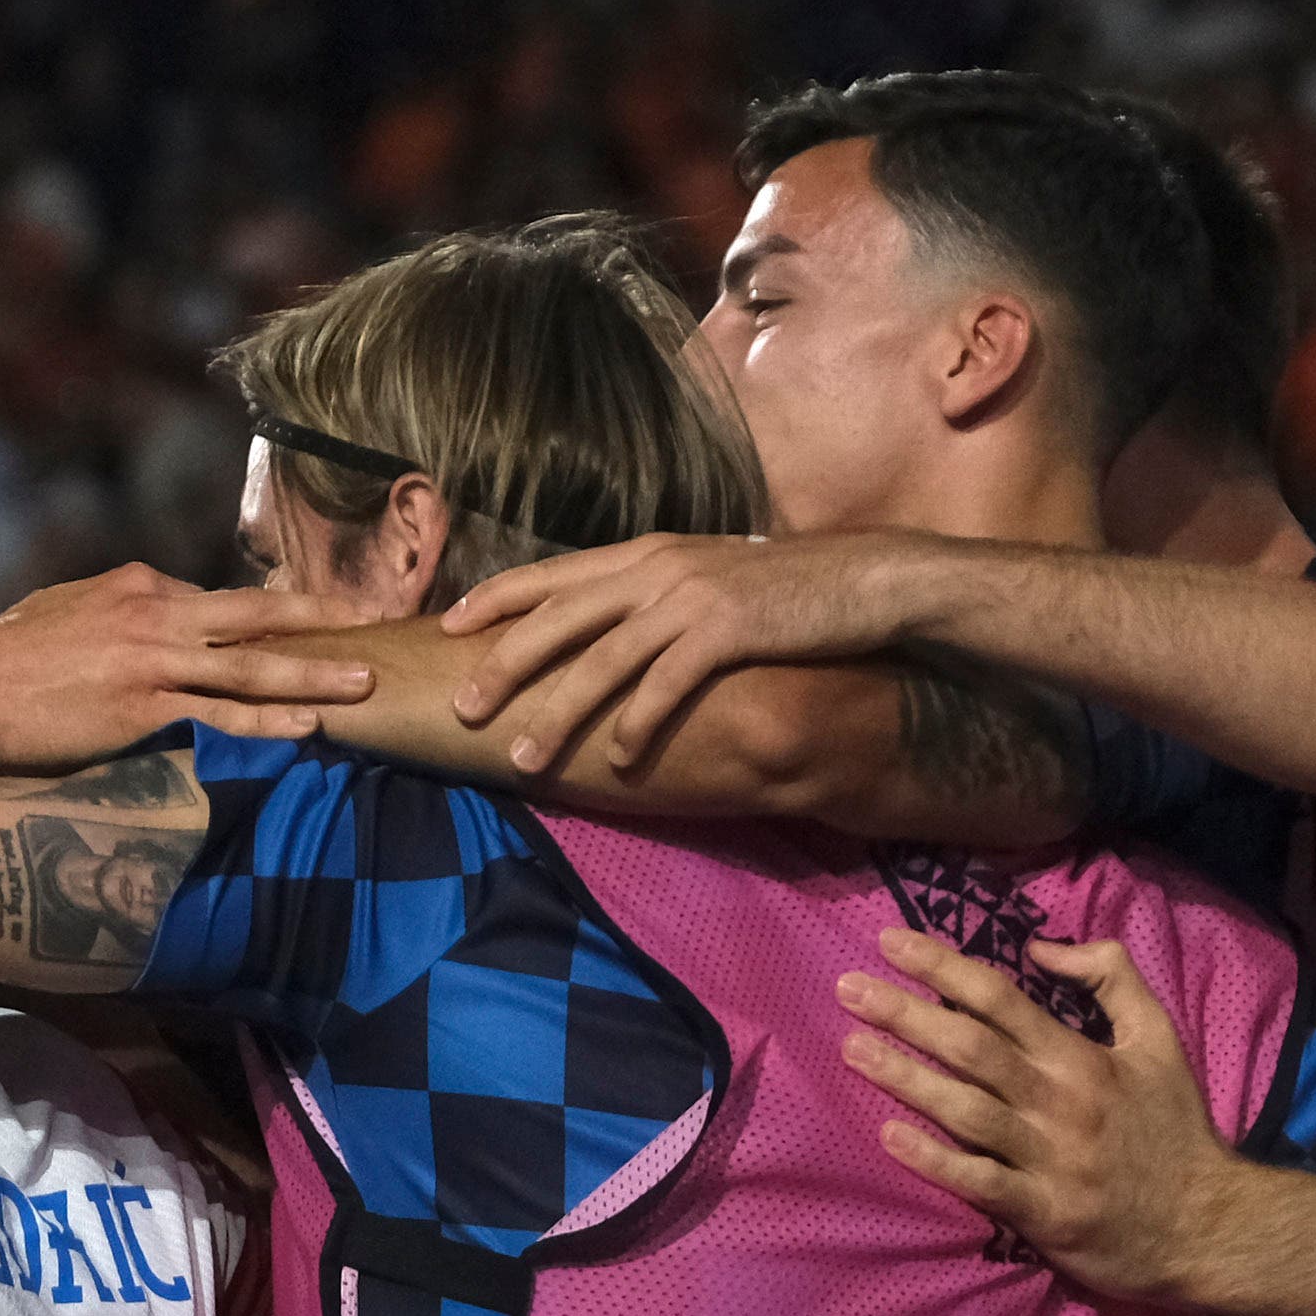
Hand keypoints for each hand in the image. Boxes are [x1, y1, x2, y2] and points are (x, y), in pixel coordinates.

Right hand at [0, 569, 371, 767]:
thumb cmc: (4, 658)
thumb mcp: (67, 612)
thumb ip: (117, 614)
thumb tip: (148, 622)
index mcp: (141, 586)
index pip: (222, 602)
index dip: (275, 618)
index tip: (320, 626)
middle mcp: (155, 613)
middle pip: (257, 615)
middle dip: (322, 620)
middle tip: (379, 623)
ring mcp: (151, 661)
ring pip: (250, 665)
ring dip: (313, 673)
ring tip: (364, 680)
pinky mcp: (140, 709)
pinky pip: (219, 716)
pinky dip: (266, 723)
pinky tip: (306, 729)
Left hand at [437, 532, 929, 774]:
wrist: (867, 578)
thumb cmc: (787, 586)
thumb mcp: (707, 576)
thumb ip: (655, 594)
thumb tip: (609, 623)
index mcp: (646, 553)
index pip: (552, 574)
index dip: (496, 598)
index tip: (448, 626)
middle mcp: (657, 568)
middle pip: (557, 617)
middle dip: (502, 664)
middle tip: (461, 708)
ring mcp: (690, 597)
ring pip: (600, 660)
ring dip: (556, 713)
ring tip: (522, 757)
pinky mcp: (728, 630)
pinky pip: (665, 685)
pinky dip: (637, 725)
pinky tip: (618, 762)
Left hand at [831, 926, 1250, 1306]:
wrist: (1211, 1224)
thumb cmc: (1175, 1129)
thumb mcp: (1161, 1039)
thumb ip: (1113, 979)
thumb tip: (1043, 947)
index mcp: (1081, 1058)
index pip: (1001, 1000)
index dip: (943, 967)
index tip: (889, 943)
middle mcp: (1060, 1102)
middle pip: (971, 1048)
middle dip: (906, 1014)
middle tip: (847, 988)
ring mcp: (1049, 1158)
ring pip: (966, 1110)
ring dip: (906, 1078)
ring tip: (851, 1049)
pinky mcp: (1044, 1213)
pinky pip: (980, 1182)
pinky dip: (934, 1160)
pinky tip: (889, 1136)